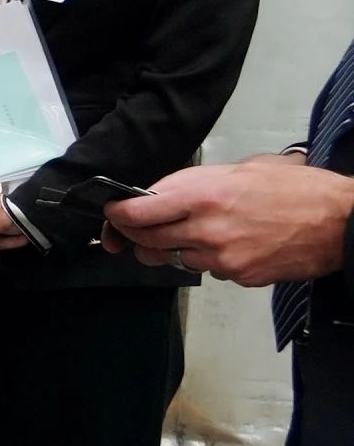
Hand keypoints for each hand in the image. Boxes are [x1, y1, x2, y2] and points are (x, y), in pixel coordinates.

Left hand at [108, 156, 353, 284]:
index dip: (119, 214)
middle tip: (132, 229)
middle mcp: (206, 229)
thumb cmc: (297, 188)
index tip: (114, 212)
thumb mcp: (243, 169)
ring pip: (173, 258)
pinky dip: (208, 260)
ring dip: (171, 248)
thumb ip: (197, 182)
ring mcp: (221, 258)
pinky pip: (208, 270)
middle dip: (134, 235)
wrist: (341, 222)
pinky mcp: (238, 277)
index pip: (138, 211)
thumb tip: (163, 193)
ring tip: (189, 233)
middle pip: (146, 240)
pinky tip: (228, 245)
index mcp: (203, 194)